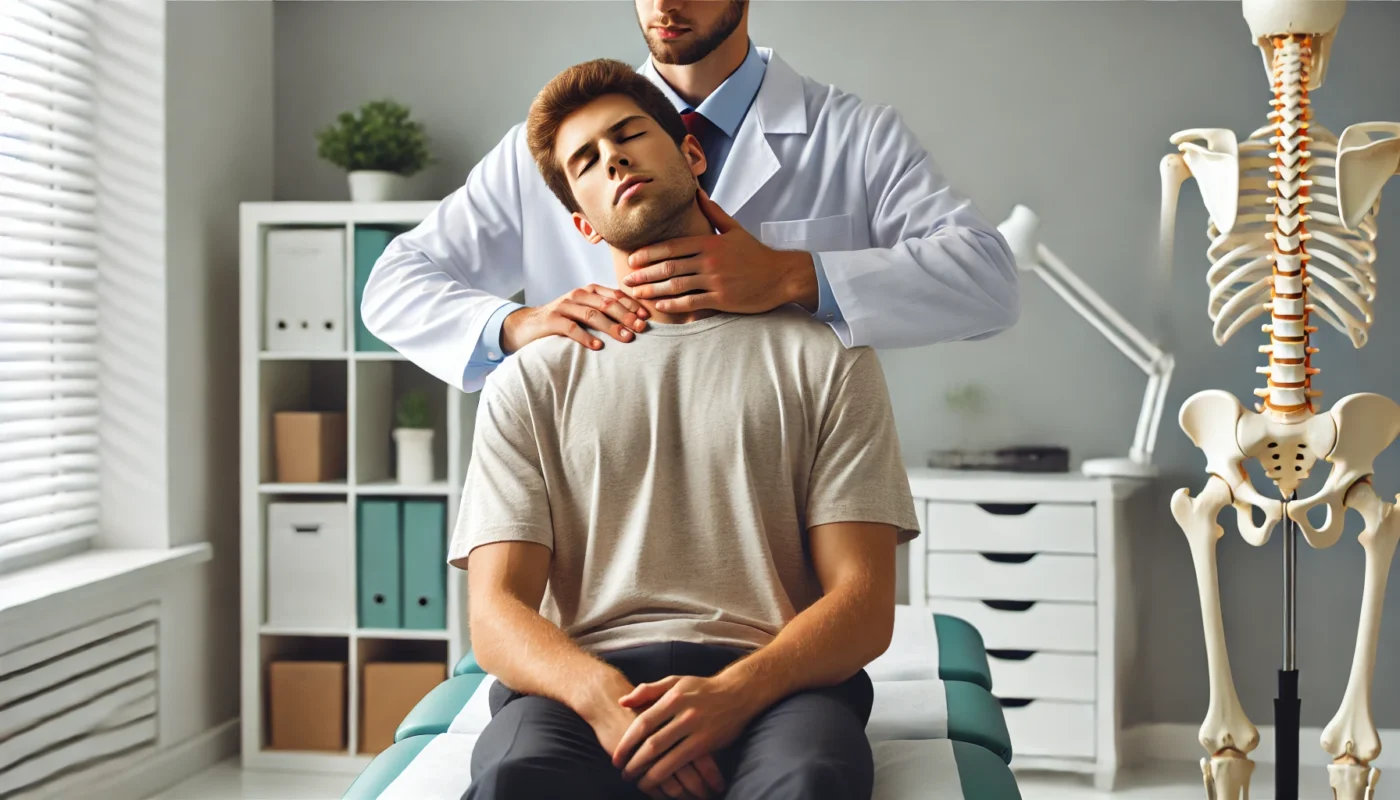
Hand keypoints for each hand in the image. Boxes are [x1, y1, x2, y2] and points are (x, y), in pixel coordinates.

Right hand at [500, 284, 647, 354]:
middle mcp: (578, 295)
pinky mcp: (552, 320)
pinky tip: (598, 347)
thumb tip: (636, 322)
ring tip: (626, 338)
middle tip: (641, 328)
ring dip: (611, 327)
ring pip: (592, 314)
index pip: (615, 295)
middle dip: (626, 316)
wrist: (528, 325)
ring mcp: (564, 306)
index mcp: (589, 291)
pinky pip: (571, 328)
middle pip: (607, 304)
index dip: (632, 305)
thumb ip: (605, 312)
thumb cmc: (563, 320)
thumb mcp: (585, 311)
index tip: (646, 317)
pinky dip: (586, 337)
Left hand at [612, 674, 761, 794]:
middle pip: (651, 744)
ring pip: (667, 758)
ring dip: (649, 775)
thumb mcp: (675, 681)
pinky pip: (684, 763)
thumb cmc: (701, 688)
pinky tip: (661, 783)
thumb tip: (622, 701)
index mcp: (672, 697)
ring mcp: (696, 729)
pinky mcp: (707, 743)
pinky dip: (669, 776)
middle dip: (634, 763)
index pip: (642, 723)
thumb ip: (648, 690)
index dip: (626, 743)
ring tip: (638, 783)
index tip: (616, 757)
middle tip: (623, 774)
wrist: (738, 692)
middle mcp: (683, 713)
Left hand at [622, 189, 817, 314]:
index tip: (633, 259)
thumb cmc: (756, 254)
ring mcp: (715, 280)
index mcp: (709, 242)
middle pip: (669, 266)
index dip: (649, 253)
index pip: (672, 247)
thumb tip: (698, 193)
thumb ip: (714, 213)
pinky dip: (674, 304)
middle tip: (627, 279)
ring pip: (677, 285)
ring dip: (654, 290)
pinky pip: (692, 302)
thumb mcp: (735, 230)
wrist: (781, 275)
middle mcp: (710, 261)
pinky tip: (660, 306)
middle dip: (645, 273)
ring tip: (637, 294)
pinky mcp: (722, 299)